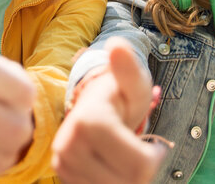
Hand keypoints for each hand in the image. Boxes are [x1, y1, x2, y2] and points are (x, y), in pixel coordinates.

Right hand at [52, 38, 166, 183]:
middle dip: (139, 171)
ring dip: (125, 178)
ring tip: (122, 156)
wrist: (91, 104)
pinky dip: (111, 181)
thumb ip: (129, 69)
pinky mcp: (61, 173)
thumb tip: (117, 45)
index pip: (137, 165)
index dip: (153, 158)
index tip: (153, 144)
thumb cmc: (119, 96)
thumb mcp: (134, 83)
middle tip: (136, 150)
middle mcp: (68, 143)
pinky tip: (110, 164)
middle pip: (125, 182)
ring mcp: (62, 161)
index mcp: (89, 121)